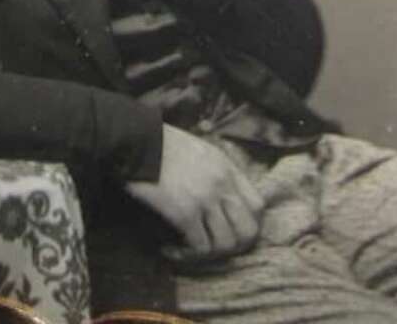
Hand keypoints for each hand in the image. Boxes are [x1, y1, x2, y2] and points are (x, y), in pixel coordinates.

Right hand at [124, 123, 264, 256]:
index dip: (248, 222)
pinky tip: (171, 250)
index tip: (230, 228)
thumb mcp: (201, 150)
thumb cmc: (164, 144)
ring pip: (226, 244)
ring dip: (209, 253)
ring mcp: (205, 199)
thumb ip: (218, 173)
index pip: (258, 205)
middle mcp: (222, 184)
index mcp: (227, 167)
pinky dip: (186, 255)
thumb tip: (223, 200)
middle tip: (213, 245)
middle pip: (249, 230)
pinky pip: (199, 247)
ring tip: (190, 250)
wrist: (138, 141)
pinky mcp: (185, 213)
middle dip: (234, 245)